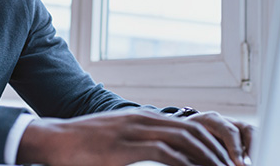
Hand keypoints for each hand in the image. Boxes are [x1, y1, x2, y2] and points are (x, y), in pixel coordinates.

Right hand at [17, 109, 241, 165]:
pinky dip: (184, 165)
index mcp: (144, 119)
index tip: (226, 162)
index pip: (189, 127)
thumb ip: (139, 147)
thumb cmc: (82, 145)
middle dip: (218, 153)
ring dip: (207, 159)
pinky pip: (163, 153)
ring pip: (184, 141)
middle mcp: (144, 120)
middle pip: (194, 132)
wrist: (53, 140)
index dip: (212, 145)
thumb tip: (163, 159)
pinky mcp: (125, 146)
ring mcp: (135, 130)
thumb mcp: (116, 142)